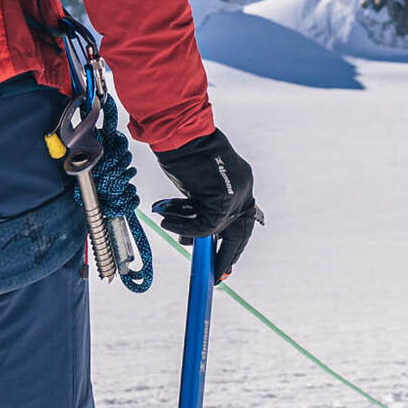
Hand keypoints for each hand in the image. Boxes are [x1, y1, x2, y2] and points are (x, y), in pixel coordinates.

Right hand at [152, 129, 260, 281]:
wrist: (180, 132)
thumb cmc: (182, 150)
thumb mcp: (195, 183)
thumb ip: (200, 204)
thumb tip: (191, 234)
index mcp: (240, 183)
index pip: (242, 220)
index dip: (234, 242)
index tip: (226, 262)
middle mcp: (242, 189)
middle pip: (240, 232)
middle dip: (227, 255)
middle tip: (219, 275)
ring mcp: (235, 194)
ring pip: (216, 228)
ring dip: (191, 233)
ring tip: (174, 232)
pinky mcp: (221, 199)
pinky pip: (203, 225)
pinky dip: (183, 226)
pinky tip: (165, 218)